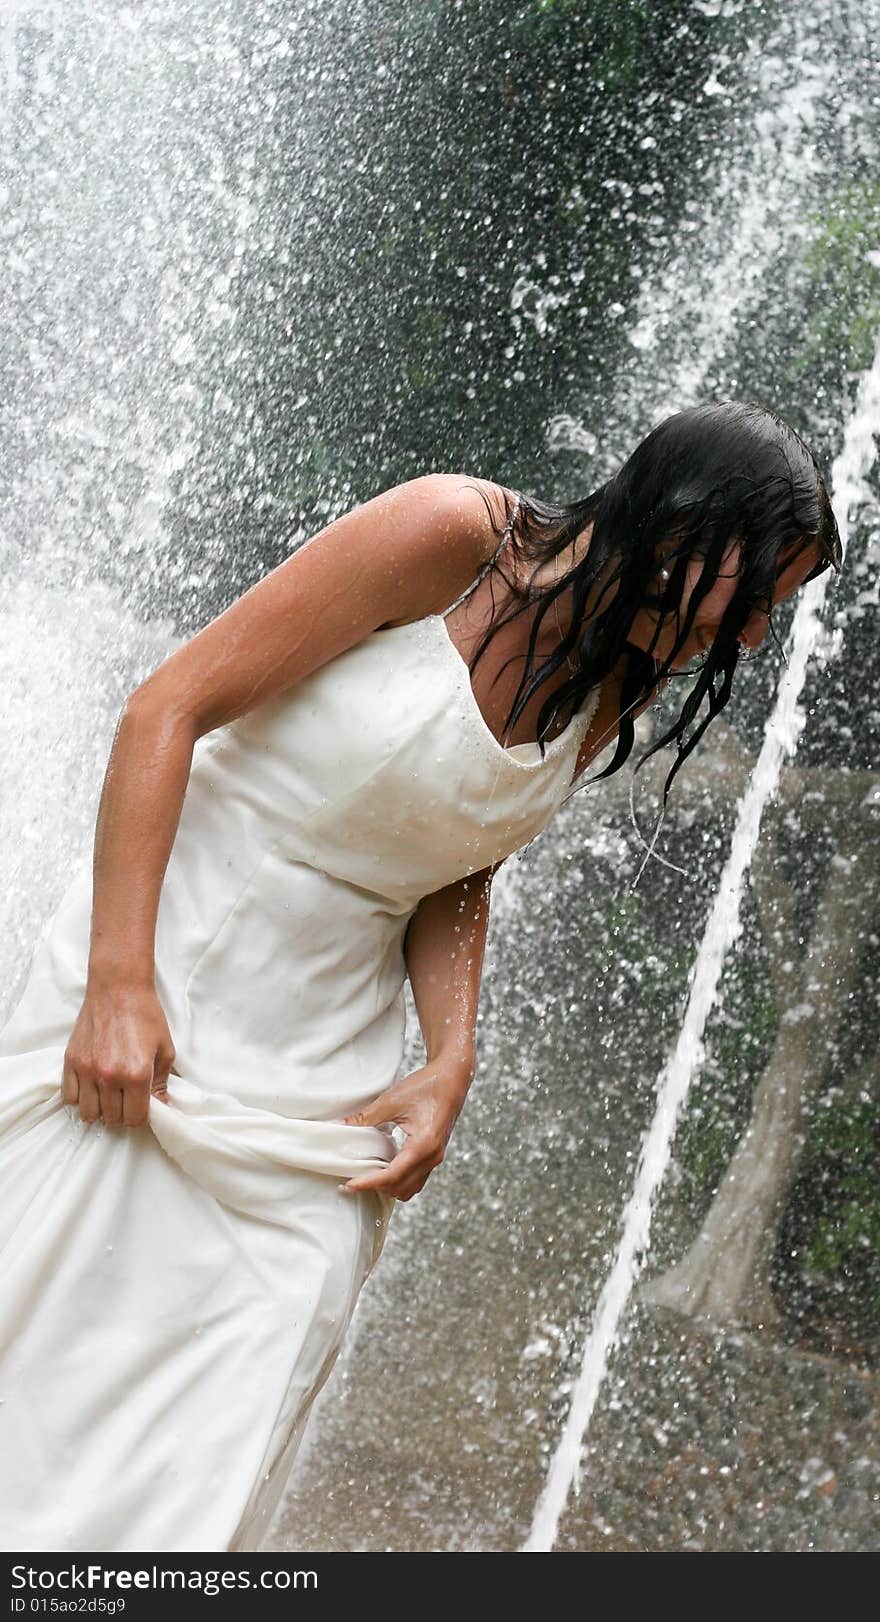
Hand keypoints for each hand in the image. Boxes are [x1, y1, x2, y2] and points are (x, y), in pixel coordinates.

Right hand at [61, 980, 175, 1127]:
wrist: (118, 988)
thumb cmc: (145, 1015)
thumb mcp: (165, 1049)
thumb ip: (162, 1083)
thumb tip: (163, 1108)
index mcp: (136, 1074)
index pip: (135, 1118)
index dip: (141, 1117)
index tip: (142, 1108)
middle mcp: (109, 1076)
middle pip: (112, 1119)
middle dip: (122, 1114)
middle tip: (128, 1099)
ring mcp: (87, 1070)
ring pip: (88, 1113)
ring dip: (101, 1110)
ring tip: (109, 1096)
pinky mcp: (71, 1061)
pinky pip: (69, 1097)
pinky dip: (80, 1098)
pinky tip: (92, 1087)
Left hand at [341, 1056, 470, 1201]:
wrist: (452, 1079)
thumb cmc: (427, 1086)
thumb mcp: (392, 1100)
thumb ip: (366, 1116)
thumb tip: (341, 1125)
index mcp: (423, 1145)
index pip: (392, 1176)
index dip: (369, 1183)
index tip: (349, 1185)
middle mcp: (432, 1157)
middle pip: (400, 1187)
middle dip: (376, 1187)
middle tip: (353, 1179)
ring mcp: (435, 1158)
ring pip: (410, 1188)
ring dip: (388, 1186)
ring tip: (368, 1174)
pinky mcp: (434, 1155)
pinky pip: (416, 1179)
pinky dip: (399, 1179)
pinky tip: (384, 1166)